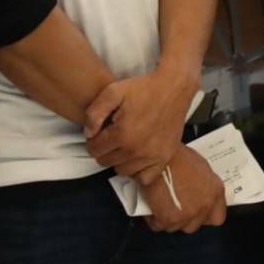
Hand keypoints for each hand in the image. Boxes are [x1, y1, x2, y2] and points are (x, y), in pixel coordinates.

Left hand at [84, 68, 198, 185]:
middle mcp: (137, 149)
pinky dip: (138, 170)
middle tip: (115, 134)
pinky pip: (144, 177)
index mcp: (122, 134)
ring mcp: (152, 155)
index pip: (93, 150)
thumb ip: (93, 113)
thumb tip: (88, 134)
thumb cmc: (144, 88)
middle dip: (106, 149)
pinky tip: (139, 156)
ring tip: (127, 143)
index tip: (103, 130)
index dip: (94, 139)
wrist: (175, 87)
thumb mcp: (113, 91)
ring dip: (120, 159)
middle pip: (106, 162)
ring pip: (122, 170)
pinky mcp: (165, 157)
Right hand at [141, 144, 226, 233]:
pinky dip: (153, 219)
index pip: (217, 217)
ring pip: (176, 227)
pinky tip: (151, 207)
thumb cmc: (177, 157)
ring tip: (161, 205)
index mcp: (215, 192)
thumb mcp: (201, 168)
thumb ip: (204, 185)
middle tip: (175, 207)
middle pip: (194, 225)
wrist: (160, 159)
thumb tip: (198, 192)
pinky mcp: (168, 221)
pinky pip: (158, 225)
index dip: (205, 216)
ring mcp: (186, 216)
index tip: (197, 212)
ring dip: (168, 219)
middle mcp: (204, 207)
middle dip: (184, 219)